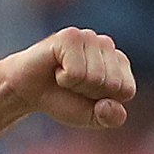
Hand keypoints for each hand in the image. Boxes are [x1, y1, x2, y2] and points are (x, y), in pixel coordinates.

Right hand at [6, 28, 134, 130]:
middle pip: (112, 84)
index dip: (104, 102)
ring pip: (95, 78)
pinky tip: (55, 68)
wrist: (27, 91)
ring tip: (63, 75)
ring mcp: (89, 37)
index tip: (86, 94)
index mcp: (119, 63)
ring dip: (74, 85)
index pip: (126, 90)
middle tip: (72, 85)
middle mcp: (107, 45)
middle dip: (89, 94)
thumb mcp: (92, 116)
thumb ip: (111, 117)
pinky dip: (64, 78)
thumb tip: (108, 105)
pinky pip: (76, 72)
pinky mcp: (70, 36)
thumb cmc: (63, 99)